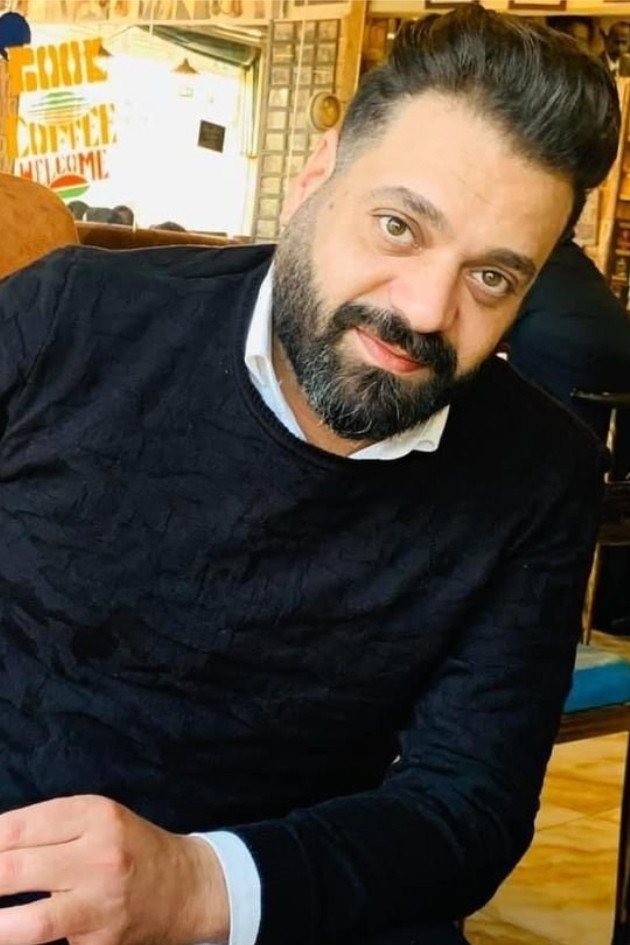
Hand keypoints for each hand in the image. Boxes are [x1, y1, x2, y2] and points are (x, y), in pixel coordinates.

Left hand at [0, 795, 228, 944]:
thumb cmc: (129, 847)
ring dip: (0, 924)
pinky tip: (13, 930)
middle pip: (15, 870)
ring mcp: (101, 903)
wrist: (184, 887)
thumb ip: (47, 827)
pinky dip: (25, 938)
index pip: (17, 828)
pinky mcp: (102, 943)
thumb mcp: (97, 819)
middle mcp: (99, 856)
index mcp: (94, 815)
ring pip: (30, 923)